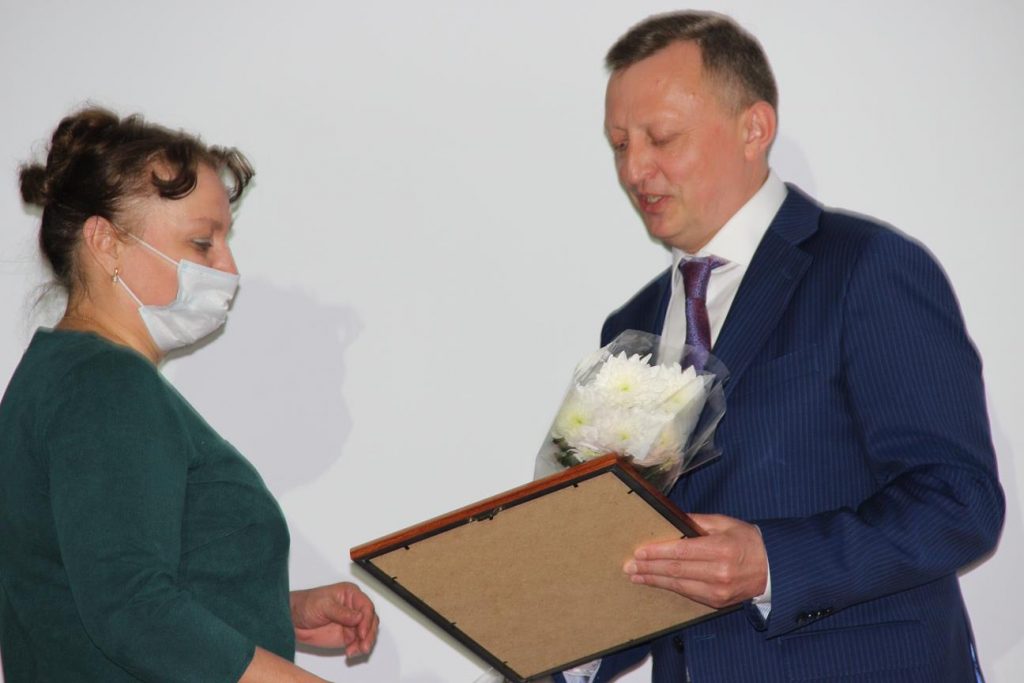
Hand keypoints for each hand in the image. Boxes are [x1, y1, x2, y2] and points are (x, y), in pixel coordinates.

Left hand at [290, 582, 378, 656]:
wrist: (292, 619)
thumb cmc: (306, 604)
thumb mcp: (323, 605)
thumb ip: (342, 612)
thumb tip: (359, 617)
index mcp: (351, 594)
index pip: (366, 606)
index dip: (367, 620)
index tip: (362, 632)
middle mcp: (354, 608)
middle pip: (371, 620)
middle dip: (369, 634)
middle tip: (363, 645)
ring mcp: (351, 623)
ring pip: (367, 633)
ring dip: (364, 643)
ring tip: (356, 651)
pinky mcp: (347, 636)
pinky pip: (358, 643)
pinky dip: (357, 649)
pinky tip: (351, 652)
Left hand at [623, 513, 767, 608]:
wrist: (774, 568)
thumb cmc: (748, 541)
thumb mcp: (725, 523)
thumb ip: (697, 522)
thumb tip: (670, 519)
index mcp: (721, 549)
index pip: (682, 552)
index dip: (658, 552)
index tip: (639, 551)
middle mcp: (719, 573)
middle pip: (676, 571)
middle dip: (649, 568)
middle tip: (629, 566)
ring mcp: (719, 591)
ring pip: (679, 586)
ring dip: (654, 580)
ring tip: (635, 576)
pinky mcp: (718, 603)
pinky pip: (688, 595)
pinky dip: (670, 588)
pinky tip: (656, 582)